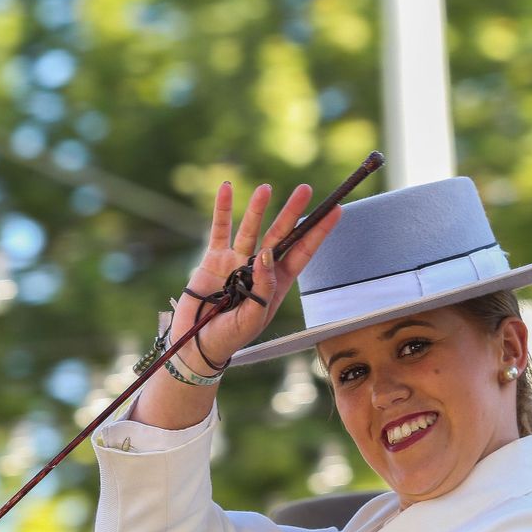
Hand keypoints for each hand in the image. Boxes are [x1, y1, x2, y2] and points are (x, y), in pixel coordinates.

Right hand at [168, 181, 342, 368]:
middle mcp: (259, 269)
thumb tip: (267, 254)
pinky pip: (220, 230)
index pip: (302, 253)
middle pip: (280, 235)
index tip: (335, 211)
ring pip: (251, 229)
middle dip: (293, 212)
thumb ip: (263, 287)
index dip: (318, 233)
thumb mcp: (253, 317)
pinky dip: (223, 210)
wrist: (196, 343)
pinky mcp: (214, 259)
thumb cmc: (230, 337)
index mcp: (277, 284)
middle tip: (305, 190)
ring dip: (259, 208)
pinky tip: (227, 189)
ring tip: (267, 188)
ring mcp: (237, 261)